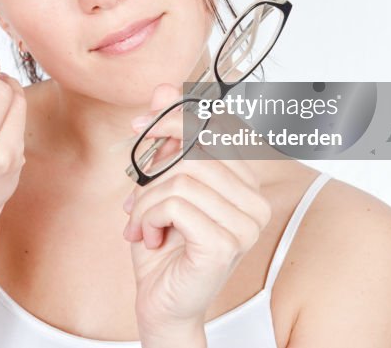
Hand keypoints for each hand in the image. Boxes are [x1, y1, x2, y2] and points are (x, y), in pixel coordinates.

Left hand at [122, 84, 271, 331]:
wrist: (161, 302)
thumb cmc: (163, 246)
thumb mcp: (158, 183)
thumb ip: (166, 137)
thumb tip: (163, 88)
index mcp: (246, 183)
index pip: (214, 127)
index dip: (173, 118)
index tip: (139, 126)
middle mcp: (255, 201)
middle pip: (193, 150)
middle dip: (151, 171)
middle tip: (135, 202)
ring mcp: (246, 223)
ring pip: (179, 178)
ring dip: (145, 202)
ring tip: (142, 224)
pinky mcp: (227, 242)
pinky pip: (175, 204)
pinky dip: (148, 218)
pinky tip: (150, 238)